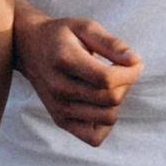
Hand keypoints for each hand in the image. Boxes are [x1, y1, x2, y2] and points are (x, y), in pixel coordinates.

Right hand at [12, 2, 142, 148]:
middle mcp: (58, 88)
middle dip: (126, 83)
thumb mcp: (86, 27)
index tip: (135, 62)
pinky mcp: (60, 120)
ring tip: (109, 85)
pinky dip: (105, 123)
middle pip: (111, 98)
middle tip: (121, 69)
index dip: (130, 72)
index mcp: (64, 60)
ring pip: (107, 117)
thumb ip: (112, 44)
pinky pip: (94, 137)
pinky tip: (101, 103)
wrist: (29, 48)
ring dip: (117, 101)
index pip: (107, 79)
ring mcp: (58, 108)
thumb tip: (136, 61)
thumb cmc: (62, 35)